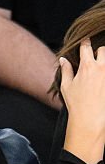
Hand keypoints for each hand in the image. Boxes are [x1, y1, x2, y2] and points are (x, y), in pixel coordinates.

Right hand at [61, 39, 104, 163]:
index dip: (84, 43)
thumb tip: (63, 59)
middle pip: (103, 49)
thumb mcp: (67, 87)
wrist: (90, 120)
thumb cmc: (77, 105)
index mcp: (87, 67)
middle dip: (98, 53)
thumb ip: (65, 70)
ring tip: (99, 72)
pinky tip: (101, 83)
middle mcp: (101, 68)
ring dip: (104, 63)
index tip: (85, 44)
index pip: (86, 46)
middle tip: (94, 61)